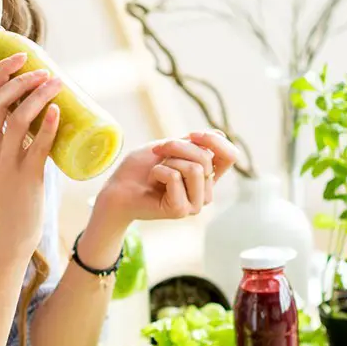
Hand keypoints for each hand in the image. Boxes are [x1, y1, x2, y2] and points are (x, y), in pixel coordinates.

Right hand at [0, 53, 61, 260]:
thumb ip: (15, 141)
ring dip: (37, 96)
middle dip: (19, 79)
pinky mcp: (25, 178)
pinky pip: (36, 147)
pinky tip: (57, 112)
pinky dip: (46, 126)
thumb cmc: (10, 198)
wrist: (7, 238)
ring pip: (16, 120)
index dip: (0, 72)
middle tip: (43, 70)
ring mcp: (5, 164)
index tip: (20, 57)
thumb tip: (43, 114)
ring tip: (56, 83)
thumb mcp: (1, 163)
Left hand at [91, 129, 238, 229]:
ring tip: (155, 171)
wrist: (116, 188)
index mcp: (206, 176)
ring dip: (168, 161)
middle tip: (157, 152)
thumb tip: (220, 135)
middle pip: (206, 157)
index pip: (229, 156)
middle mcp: (205, 192)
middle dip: (177, 147)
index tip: (192, 134)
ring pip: (195, 168)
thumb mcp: (168, 147)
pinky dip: (159, 172)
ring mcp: (195, 204)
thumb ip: (193, 144)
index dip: (214, 141)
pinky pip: (176, 177)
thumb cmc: (139, 169)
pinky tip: (152, 182)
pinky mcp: (181, 210)